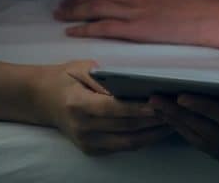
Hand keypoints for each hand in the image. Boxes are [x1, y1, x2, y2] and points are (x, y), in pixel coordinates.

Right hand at [31, 60, 172, 154]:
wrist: (41, 99)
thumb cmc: (65, 78)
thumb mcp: (81, 68)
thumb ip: (104, 78)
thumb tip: (132, 85)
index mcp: (78, 105)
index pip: (114, 109)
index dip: (139, 109)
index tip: (161, 104)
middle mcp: (82, 128)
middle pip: (126, 128)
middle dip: (154, 121)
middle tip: (177, 110)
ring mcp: (87, 142)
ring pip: (128, 142)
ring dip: (154, 134)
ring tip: (176, 121)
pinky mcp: (92, 150)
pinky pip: (123, 147)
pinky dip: (144, 139)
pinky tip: (159, 129)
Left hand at [54, 0, 215, 45]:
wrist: (207, 16)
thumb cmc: (197, 4)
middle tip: (62, 4)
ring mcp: (133, 10)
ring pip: (95, 8)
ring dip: (74, 11)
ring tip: (60, 14)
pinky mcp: (134, 28)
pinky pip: (103, 27)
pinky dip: (84, 28)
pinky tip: (71, 31)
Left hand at [151, 94, 218, 174]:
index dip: (207, 109)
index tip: (183, 95)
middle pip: (211, 138)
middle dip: (182, 119)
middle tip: (154, 102)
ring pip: (210, 146)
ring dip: (184, 128)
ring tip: (161, 111)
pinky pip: (218, 149)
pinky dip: (198, 137)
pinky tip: (186, 126)